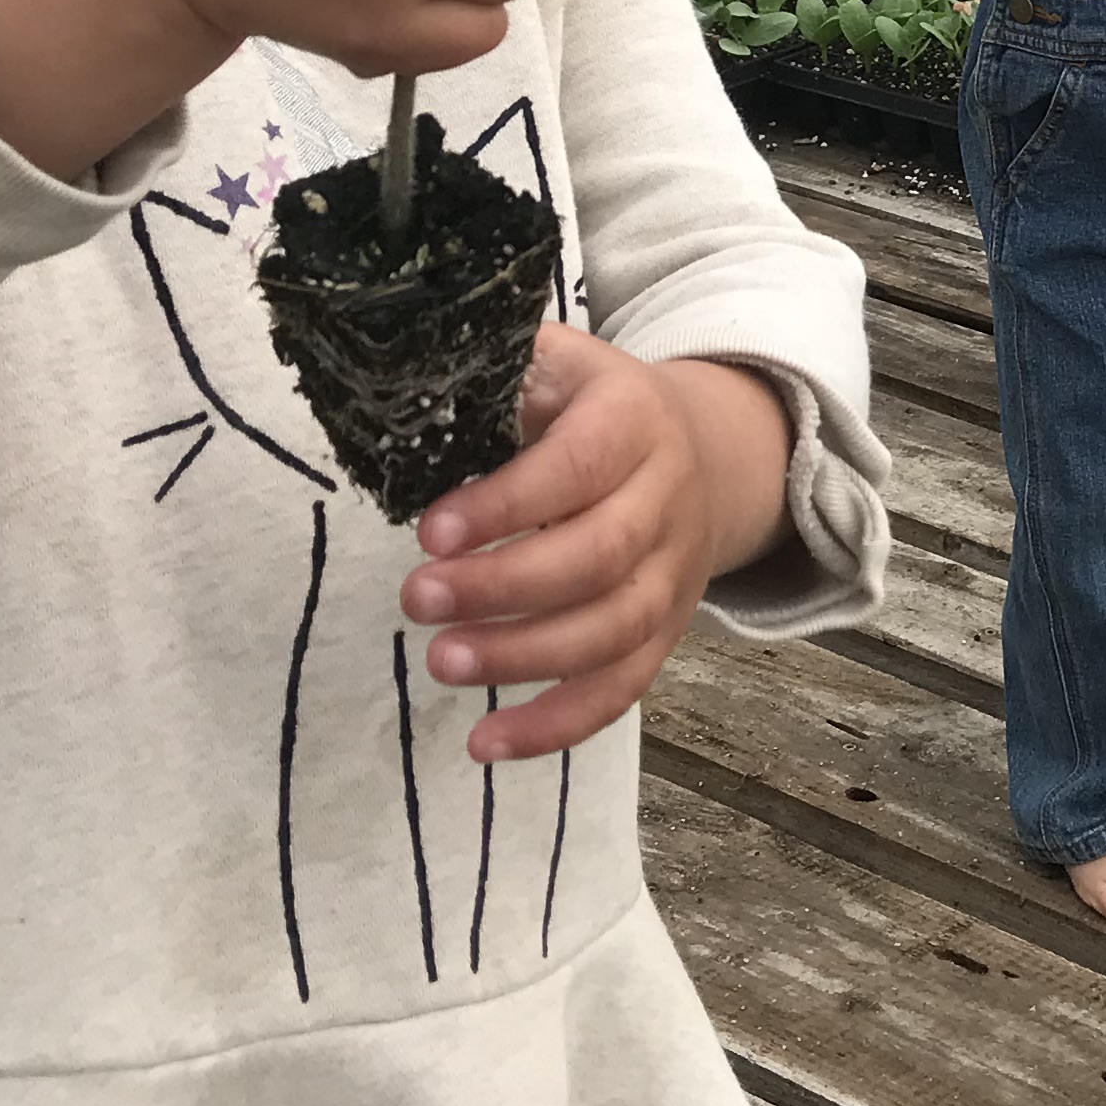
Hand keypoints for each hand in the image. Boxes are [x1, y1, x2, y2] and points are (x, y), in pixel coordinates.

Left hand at [400, 329, 795, 760]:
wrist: (701, 448)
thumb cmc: (590, 405)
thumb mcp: (555, 361)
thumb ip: (495, 365)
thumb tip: (404, 379)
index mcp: (635, 419)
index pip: (579, 466)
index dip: (507, 504)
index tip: (429, 532)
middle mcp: (668, 498)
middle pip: (601, 556)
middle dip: (505, 587)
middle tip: (417, 600)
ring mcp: (674, 574)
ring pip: (614, 630)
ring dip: (526, 658)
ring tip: (440, 664)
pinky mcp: (665, 633)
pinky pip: (621, 690)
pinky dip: (556, 726)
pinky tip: (485, 744)